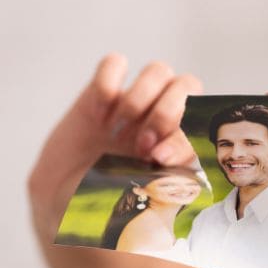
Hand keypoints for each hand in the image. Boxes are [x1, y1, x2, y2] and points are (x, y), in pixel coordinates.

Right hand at [28, 54, 201, 240]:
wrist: (64, 204)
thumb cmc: (110, 203)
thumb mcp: (142, 198)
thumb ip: (165, 182)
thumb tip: (175, 164)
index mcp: (183, 140)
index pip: (202, 120)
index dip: (185, 135)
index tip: (160, 159)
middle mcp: (164, 116)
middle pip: (188, 85)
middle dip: (166, 113)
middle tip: (140, 145)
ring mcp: (135, 101)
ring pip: (159, 70)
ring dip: (139, 100)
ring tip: (116, 132)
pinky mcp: (102, 91)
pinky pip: (114, 63)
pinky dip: (108, 83)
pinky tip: (97, 114)